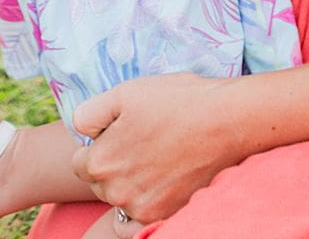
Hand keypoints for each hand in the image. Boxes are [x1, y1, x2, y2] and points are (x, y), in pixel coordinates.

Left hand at [73, 73, 246, 220]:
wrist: (228, 120)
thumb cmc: (178, 101)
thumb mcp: (126, 92)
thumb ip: (89, 113)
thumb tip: (82, 131)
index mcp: (102, 162)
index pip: (79, 163)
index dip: (99, 143)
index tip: (120, 131)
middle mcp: (117, 192)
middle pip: (100, 182)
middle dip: (113, 163)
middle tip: (142, 138)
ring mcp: (142, 208)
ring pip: (121, 197)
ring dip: (131, 181)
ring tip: (157, 153)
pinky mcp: (165, 215)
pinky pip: (138, 216)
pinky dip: (145, 200)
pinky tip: (162, 177)